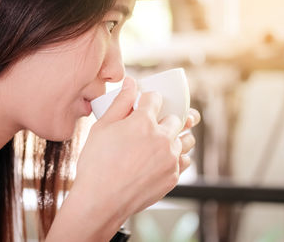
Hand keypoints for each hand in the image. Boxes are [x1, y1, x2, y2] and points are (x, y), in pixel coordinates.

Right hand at [74, 77, 199, 217]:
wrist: (100, 200)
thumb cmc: (96, 163)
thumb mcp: (102, 127)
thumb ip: (120, 102)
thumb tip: (130, 83)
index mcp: (143, 122)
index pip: (155, 98)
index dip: (147, 99)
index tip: (143, 105)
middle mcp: (162, 138)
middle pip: (175, 118)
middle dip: (164, 118)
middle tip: (150, 127)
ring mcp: (170, 159)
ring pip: (186, 140)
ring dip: (176, 137)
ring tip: (160, 142)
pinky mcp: (173, 177)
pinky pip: (184, 161)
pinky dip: (176, 157)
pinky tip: (162, 160)